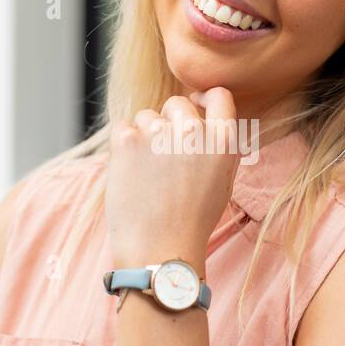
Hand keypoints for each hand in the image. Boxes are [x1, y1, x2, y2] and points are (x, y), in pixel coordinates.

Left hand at [105, 87, 238, 269]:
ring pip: (146, 116)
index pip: (219, 95)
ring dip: (144, 136)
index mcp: (223, 142)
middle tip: (164, 156)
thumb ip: (219, 145)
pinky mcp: (127, 140)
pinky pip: (121, 127)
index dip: (204, 98)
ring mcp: (159, 133)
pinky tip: (130, 172)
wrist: (160, 250)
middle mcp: (194, 132)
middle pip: (177, 104)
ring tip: (148, 174)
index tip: (195, 105)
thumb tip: (207, 111)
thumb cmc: (192, 221)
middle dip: (169, 122)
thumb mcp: (223, 181)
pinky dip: (122, 144)